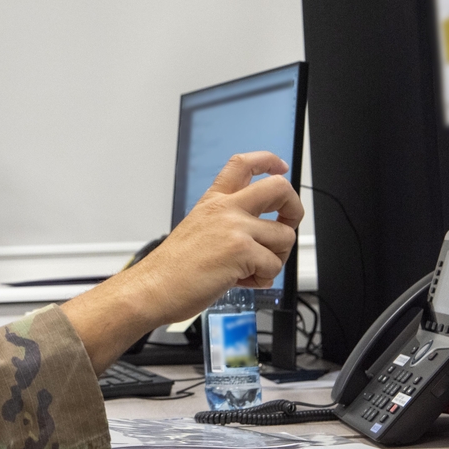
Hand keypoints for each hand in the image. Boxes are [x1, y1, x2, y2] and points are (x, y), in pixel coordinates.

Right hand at [60, 151, 300, 372]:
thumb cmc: (173, 267)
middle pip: (279, 188)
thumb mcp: (198, 229)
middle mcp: (225, 208)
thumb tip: (262, 235)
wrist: (154, 287)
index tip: (279, 168)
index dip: (267, 161)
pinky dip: (262, 279)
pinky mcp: (241, 250)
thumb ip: (228, 223)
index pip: (242, 164)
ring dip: (275, 259)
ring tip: (250, 269)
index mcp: (213, 201)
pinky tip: (240, 280)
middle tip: (286, 224)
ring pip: (285, 236)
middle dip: (294, 208)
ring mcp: (235, 227)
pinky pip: (273, 265)